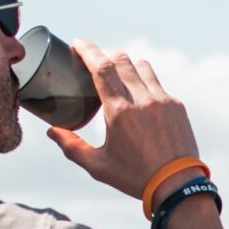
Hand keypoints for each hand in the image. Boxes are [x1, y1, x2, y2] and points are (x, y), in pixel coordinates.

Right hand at [48, 43, 204, 209]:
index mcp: (119, 111)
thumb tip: (52, 131)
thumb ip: (72, 146)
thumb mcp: (98, 166)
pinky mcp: (176, 105)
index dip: (87, 50)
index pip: (101, 66)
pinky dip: (143, 81)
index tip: (77, 43)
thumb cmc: (135, 178)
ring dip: (126, 64)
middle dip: (104, 54)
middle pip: (120, 59)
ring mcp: (162, 99)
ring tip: (117, 73)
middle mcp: (141, 99)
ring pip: (141, 66)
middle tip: (94, 60)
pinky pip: (157, 82)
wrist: (176, 185)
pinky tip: (138, 93)